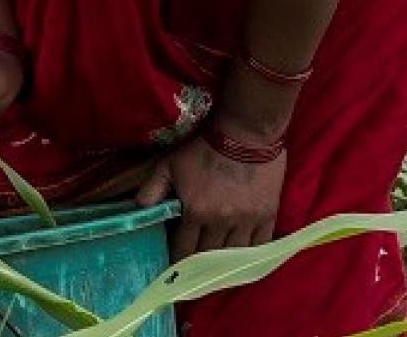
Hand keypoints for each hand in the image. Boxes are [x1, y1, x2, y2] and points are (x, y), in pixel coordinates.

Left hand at [136, 126, 285, 256]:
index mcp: (197, 212)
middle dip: (199, 265)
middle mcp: (222, 222)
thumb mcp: (169, 165)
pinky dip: (251, 253)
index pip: (184, 248)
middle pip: (209, 255)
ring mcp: (247, 220)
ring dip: (224, 262)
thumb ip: (152, 189)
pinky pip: (261, 244)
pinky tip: (243, 259)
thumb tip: (138, 208)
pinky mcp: (268, 215)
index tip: (173, 268)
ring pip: (235, 254)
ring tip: (217, 269)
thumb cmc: (203, 149)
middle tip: (194, 271)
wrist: (245, 134)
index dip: (177, 260)